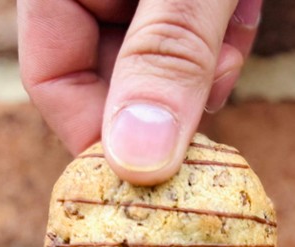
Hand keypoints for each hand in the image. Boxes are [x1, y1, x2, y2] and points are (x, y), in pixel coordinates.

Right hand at [18, 0, 260, 184]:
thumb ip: (166, 58)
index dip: (100, 138)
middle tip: (216, 88)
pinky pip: (192, 35)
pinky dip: (225, 31)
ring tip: (236, 16)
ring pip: (161, 63)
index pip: (52, 78)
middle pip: (110, 78)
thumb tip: (139, 164)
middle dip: (174, 96)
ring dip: (209, 61)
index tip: (152, 180)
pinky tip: (243, 2)